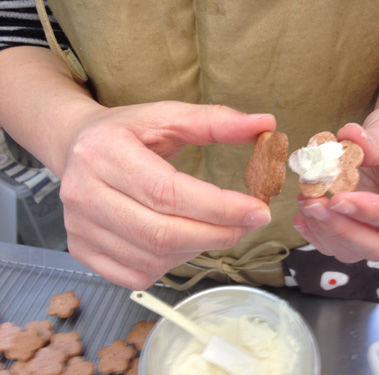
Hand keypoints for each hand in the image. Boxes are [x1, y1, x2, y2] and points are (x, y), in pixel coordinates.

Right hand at [59, 101, 274, 288]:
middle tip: (249, 224)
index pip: (168, 192)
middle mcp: (85, 194)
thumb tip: (265, 124)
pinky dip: (171, 265)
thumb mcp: (167, 116)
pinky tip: (185, 243)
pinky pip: (137, 275)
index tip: (258, 210)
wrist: (77, 147)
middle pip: (162, 233)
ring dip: (198, 249)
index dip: (219, 207)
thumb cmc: (126, 133)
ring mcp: (79, 228)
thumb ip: (215, 121)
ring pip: (153, 259)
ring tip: (218, 228)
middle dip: (218, 234)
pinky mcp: (82, 251)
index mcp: (105, 154)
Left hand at [292, 105, 378, 262]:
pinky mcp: (357, 229)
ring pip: (353, 251)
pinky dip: (315, 233)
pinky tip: (301, 215)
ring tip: (305, 201)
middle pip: (378, 247)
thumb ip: (374, 140)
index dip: (370, 211)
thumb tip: (349, 138)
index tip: (338, 199)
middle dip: (342, 230)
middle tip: (313, 205)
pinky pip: (335, 244)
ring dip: (324, 231)